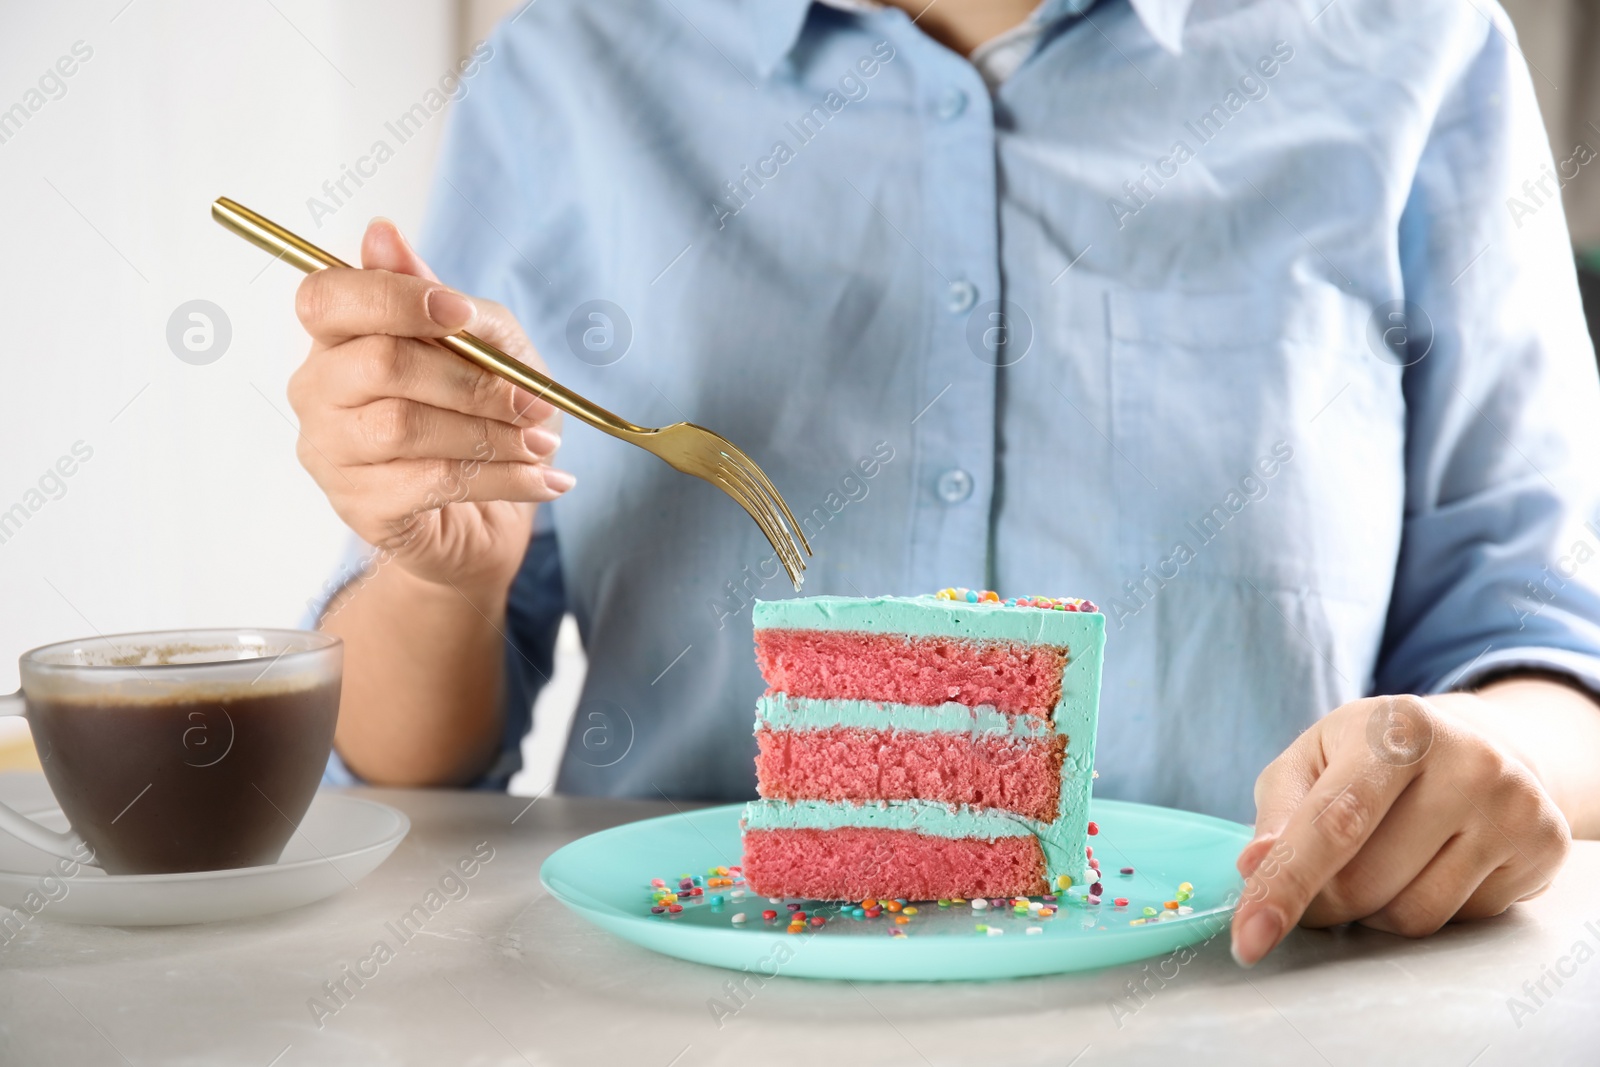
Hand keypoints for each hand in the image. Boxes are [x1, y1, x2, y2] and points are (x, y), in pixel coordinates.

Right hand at [286, 218, 572, 593]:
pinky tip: (545, 477)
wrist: (484, 518)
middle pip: (379, 363)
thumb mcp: (488, 348)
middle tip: (535, 400)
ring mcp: (330, 452)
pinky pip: (433, 482)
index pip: (328, 298)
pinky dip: (503, 477)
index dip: (394, 298)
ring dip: (492, 432)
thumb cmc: (480, 417)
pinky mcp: (360, 507)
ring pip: (405, 425)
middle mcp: (317, 391)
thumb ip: (444, 302)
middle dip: (472, 379)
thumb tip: (381, 232)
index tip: (461, 313)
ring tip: (545, 441)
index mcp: (337, 336)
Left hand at [1230, 691, 1571, 965]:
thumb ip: (1277, 812)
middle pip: (1365, 882)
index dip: (1285, 885)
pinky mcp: (1544, 845)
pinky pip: (1459, 923)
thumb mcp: (1312, 761)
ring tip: (1377, 866)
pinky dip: (1425, 908)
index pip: (1332, 823)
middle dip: (1322, 902)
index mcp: (1394, 729)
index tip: (1248, 938)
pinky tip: (1429, 865)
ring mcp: (1513, 804)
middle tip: (1316, 886)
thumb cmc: (1371, 756)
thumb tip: (1255, 865)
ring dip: (1372, 913)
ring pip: (1412, 916)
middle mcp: (1465, 761)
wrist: (1475, 743)